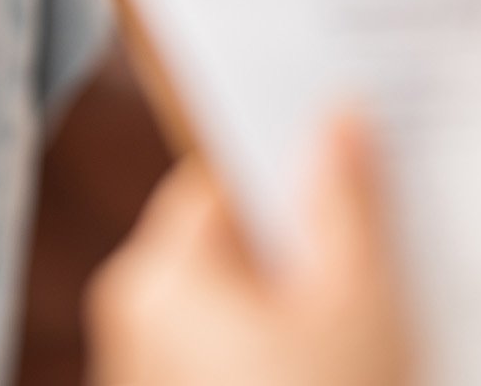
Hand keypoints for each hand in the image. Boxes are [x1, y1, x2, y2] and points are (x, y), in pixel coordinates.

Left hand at [87, 115, 413, 385]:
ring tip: (339, 333)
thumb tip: (338, 120)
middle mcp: (125, 315)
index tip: (334, 177)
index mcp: (154, 274)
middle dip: (283, 249)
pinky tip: (311, 370)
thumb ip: (343, 201)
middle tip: (353, 264)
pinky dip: (253, 350)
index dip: (279, 176)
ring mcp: (133, 369)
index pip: (212, 184)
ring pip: (213, 304)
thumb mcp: (355, 304)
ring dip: (273, 305)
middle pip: (213, 244)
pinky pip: (204, 352)